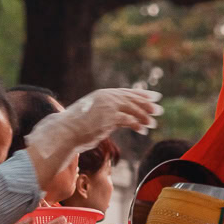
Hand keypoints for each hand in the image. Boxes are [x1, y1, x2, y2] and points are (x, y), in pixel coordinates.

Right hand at [26, 88, 161, 191]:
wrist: (64, 131)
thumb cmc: (75, 126)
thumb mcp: (91, 115)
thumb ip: (105, 113)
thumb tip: (115, 120)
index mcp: (102, 94)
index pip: (126, 92)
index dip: (141, 94)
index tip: (153, 96)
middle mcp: (106, 97)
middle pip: (132, 99)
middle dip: (147, 104)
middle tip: (159, 109)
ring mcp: (108, 107)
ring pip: (133, 109)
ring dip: (145, 116)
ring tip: (153, 123)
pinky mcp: (109, 118)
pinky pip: (129, 121)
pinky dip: (138, 125)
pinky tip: (143, 130)